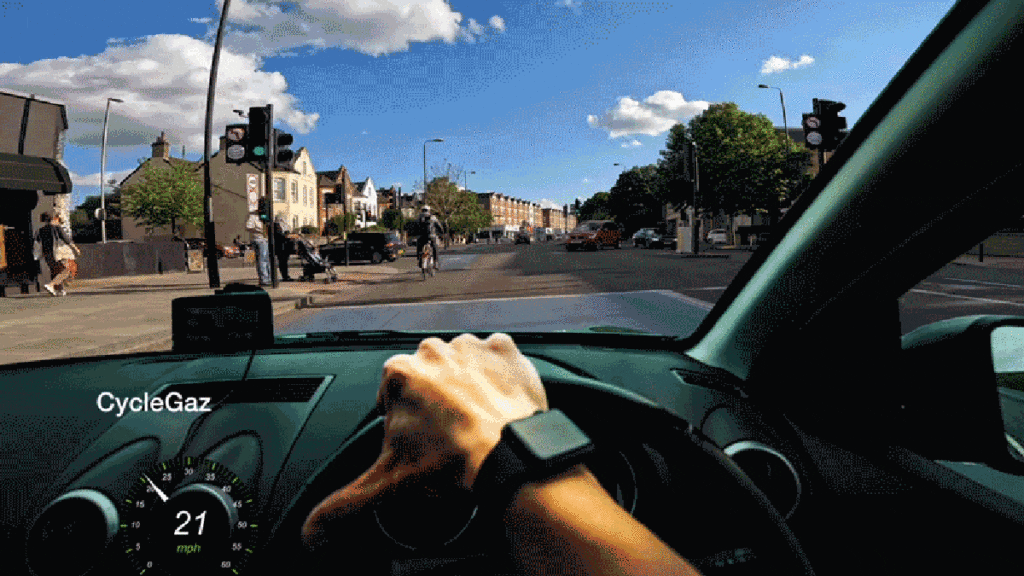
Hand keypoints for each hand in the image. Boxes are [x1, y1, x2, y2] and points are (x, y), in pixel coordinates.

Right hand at [301, 333, 546, 543]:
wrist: (508, 454)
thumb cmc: (452, 463)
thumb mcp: (389, 484)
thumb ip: (345, 503)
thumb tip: (314, 531)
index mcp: (399, 373)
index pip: (394, 394)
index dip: (406, 419)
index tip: (421, 438)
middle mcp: (433, 351)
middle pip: (429, 377)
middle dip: (436, 400)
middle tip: (450, 433)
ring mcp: (471, 347)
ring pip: (463, 365)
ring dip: (467, 385)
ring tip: (476, 420)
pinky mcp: (505, 349)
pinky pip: (497, 356)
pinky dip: (498, 375)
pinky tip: (497, 401)